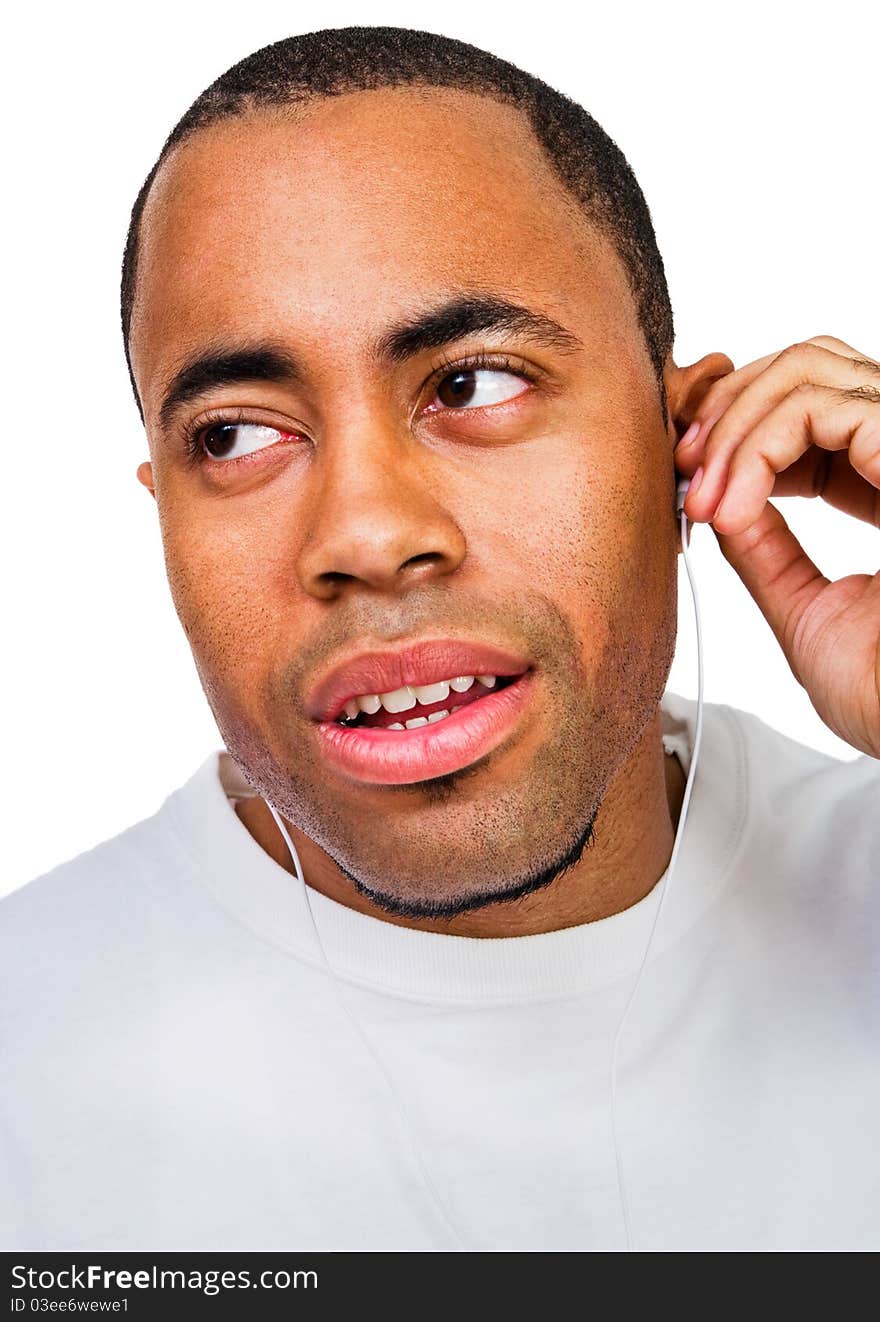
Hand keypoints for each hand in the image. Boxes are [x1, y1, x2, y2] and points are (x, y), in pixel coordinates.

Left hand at [673, 335, 879, 757]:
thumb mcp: (806, 609)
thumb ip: (765, 551)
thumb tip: (718, 504)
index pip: (814, 408)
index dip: (742, 426)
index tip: (691, 481)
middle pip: (809, 366)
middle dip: (728, 409)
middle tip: (685, 470)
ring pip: (810, 368)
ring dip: (734, 425)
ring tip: (706, 500)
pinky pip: (819, 407)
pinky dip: (756, 447)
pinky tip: (732, 508)